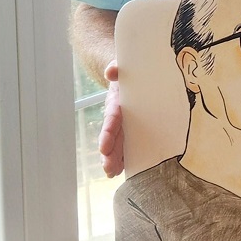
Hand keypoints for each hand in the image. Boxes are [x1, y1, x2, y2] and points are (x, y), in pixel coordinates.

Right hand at [98, 61, 123, 177]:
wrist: (137, 74)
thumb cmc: (130, 72)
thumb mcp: (125, 67)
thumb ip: (117, 68)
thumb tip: (112, 71)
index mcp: (118, 101)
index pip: (113, 118)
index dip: (108, 133)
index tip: (104, 148)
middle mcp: (119, 115)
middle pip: (113, 136)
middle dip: (110, 152)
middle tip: (108, 168)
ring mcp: (125, 123)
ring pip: (118, 143)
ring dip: (115, 158)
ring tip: (111, 173)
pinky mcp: (133, 128)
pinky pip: (128, 143)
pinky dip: (124, 157)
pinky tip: (121, 170)